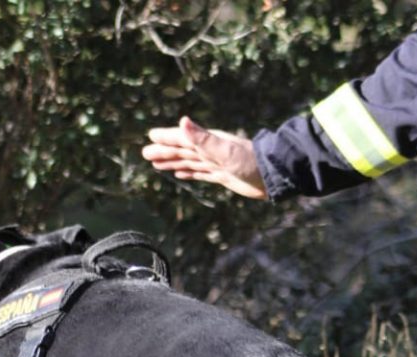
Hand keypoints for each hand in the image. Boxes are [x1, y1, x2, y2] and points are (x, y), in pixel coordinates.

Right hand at [142, 116, 266, 199]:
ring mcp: (216, 163)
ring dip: (173, 162)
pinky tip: (182, 174)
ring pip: (189, 161)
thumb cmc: (249, 161)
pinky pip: (200, 173)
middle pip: (182, 151)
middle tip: (145, 153)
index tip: (150, 136)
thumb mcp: (224, 150)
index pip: (182, 139)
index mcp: (208, 143)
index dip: (166, 138)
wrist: (271, 176)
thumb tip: (183, 121)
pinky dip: (189, 173)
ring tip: (157, 164)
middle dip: (164, 151)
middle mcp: (210, 151)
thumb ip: (202, 138)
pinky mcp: (222, 175)